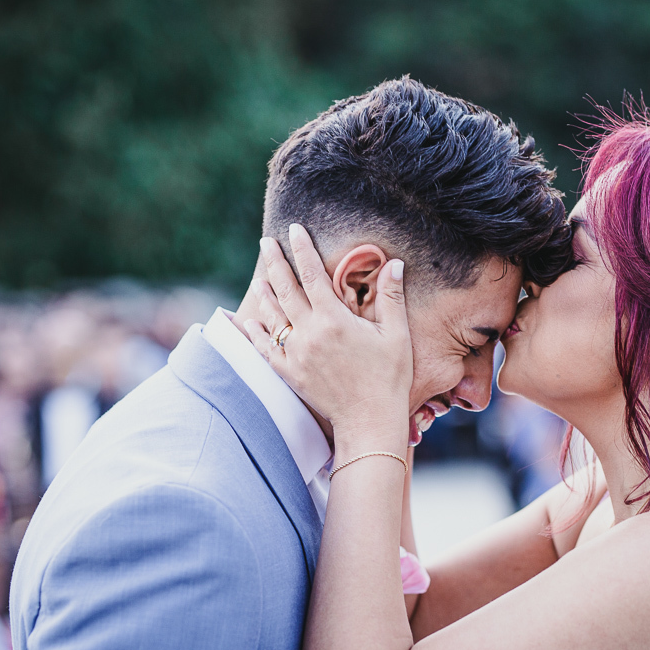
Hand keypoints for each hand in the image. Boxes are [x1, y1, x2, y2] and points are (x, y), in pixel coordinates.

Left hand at [245, 224, 412, 438]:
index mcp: (334, 320)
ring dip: (264, 293)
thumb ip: (391, 298)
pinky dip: (257, 332)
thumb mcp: (396, 335)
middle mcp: (309, 333)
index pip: (312, 274)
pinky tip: (252, 321)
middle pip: (285, 289)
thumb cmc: (389, 377)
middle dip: (275, 262)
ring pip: (272, 316)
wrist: (368, 420)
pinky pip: (265, 348)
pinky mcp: (288, 373)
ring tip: (259, 278)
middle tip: (267, 242)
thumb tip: (395, 264)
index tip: (294, 230)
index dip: (302, 249)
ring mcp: (295, 354)